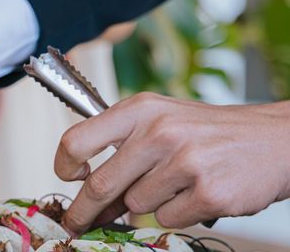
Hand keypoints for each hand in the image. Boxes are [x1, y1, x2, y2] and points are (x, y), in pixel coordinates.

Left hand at [55, 92, 289, 233]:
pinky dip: (176, 213)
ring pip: (136, 205)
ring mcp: (184, 162)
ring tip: (174, 183)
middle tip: (75, 223)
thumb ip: (122, 148)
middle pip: (100, 184)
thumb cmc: (204, 131)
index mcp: (139, 109)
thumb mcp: (159, 121)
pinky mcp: (208, 192)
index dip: (63, 164)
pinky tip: (194, 193)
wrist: (270, 140)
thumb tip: (87, 192)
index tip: (67, 178)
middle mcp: (158, 131)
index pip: (78, 138)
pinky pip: (167, 220)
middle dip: (84, 210)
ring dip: (147, 203)